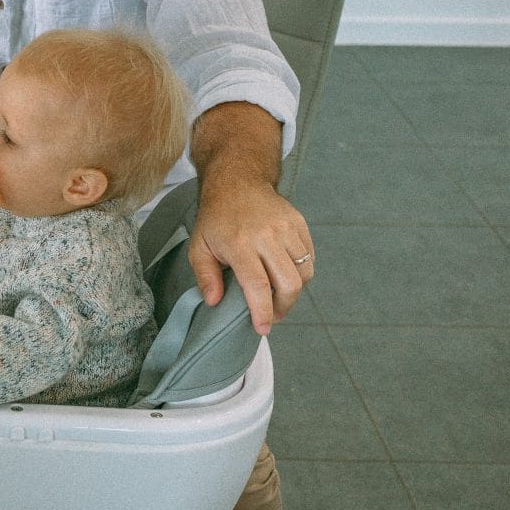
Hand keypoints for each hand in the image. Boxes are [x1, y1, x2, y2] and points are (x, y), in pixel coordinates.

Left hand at [189, 179, 314, 335]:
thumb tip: (214, 302)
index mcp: (239, 243)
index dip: (262, 312)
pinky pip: (309, 257)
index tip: (263, 328)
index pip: (258, 286)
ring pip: (304, 273)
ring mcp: (286, 228)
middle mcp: (267, 235)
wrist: (237, 181)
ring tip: (278, 296)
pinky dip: (302, 272)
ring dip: (294, 292)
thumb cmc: (216, 218)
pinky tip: (285, 275)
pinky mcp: (299, 223)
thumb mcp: (199, 246)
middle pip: (289, 283)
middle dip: (283, 307)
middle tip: (272, 315)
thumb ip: (205, 276)